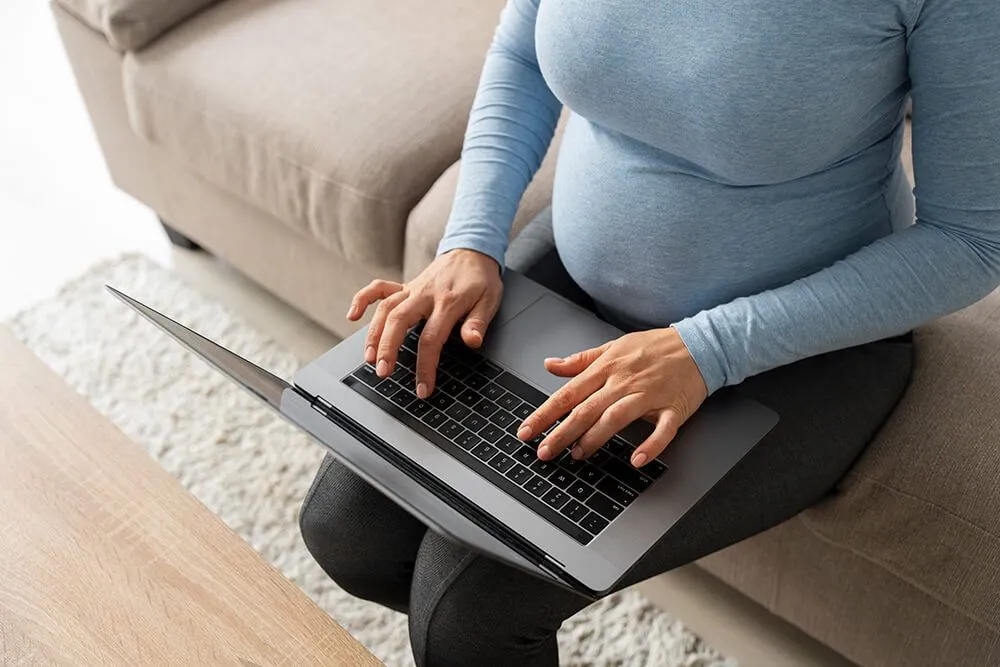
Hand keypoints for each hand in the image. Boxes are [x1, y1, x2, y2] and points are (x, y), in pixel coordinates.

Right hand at [347, 249, 502, 398]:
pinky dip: (363, 299)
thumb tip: (473, 341)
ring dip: (374, 333)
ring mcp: (412, 289)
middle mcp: (425, 295)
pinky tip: (352, 315)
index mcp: (447, 303)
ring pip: (385, 309)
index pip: (432, 338)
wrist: (472, 251)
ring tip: (369, 358)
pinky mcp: (405, 286)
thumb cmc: (481, 279)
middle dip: (388, 348)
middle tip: (383, 372)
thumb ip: (478, 322)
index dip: (425, 366)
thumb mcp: (490, 300)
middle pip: (399, 321)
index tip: (423, 388)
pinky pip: (379, 288)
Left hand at [517, 328, 707, 468]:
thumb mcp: (613, 347)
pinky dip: (650, 446)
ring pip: (617, 417)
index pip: (569, 393)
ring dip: (596, 438)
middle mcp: (624, 381)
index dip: (545, 413)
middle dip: (562, 432)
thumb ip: (581, 360)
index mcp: (607, 367)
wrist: (700, 344)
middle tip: (544, 451)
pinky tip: (636, 460)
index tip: (527, 430)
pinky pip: (662, 430)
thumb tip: (551, 365)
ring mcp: (649, 395)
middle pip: (587, 409)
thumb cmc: (655, 347)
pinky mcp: (674, 409)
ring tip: (578, 454)